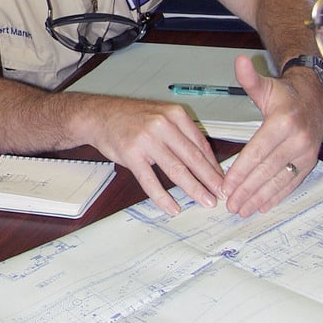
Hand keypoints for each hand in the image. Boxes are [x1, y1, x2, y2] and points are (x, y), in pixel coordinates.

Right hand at [86, 96, 223, 214]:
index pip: (200, 144)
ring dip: (193, 188)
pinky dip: (162, 197)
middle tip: (221, 195)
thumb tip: (204, 160)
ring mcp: (146, 140)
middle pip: (193, 158)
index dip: (213, 165)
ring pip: (176, 169)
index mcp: (174, 115)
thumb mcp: (160, 116)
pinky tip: (172, 207)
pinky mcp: (131, 154)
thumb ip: (180, 134)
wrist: (99, 115)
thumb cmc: (131, 118)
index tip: (222, 180)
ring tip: (205, 201)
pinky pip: (150, 180)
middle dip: (210, 179)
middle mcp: (163, 125)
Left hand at [221, 54, 322, 216]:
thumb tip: (239, 62)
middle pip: (266, 170)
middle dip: (246, 189)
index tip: (226, 185)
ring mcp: (304, 153)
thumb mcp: (266, 85)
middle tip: (230, 204)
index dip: (241, 171)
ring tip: (242, 209)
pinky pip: (291, 182)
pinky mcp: (308, 162)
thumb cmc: (285, 94)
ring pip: (278, 180)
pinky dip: (276, 196)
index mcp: (282, 123)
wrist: (314, 97)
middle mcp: (296, 140)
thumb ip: (250, 79)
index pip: (257, 152)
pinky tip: (263, 205)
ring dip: (259, 197)